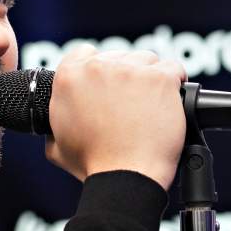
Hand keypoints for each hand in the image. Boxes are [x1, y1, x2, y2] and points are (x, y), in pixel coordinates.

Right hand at [44, 46, 186, 189]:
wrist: (125, 177)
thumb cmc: (94, 165)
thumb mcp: (57, 144)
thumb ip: (58, 119)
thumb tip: (62, 115)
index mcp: (69, 78)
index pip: (85, 54)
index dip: (100, 69)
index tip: (109, 85)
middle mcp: (97, 68)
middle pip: (119, 57)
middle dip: (126, 77)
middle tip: (131, 106)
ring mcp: (130, 70)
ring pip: (146, 60)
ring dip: (149, 79)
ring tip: (150, 107)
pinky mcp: (158, 79)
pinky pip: (173, 68)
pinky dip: (174, 81)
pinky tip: (170, 99)